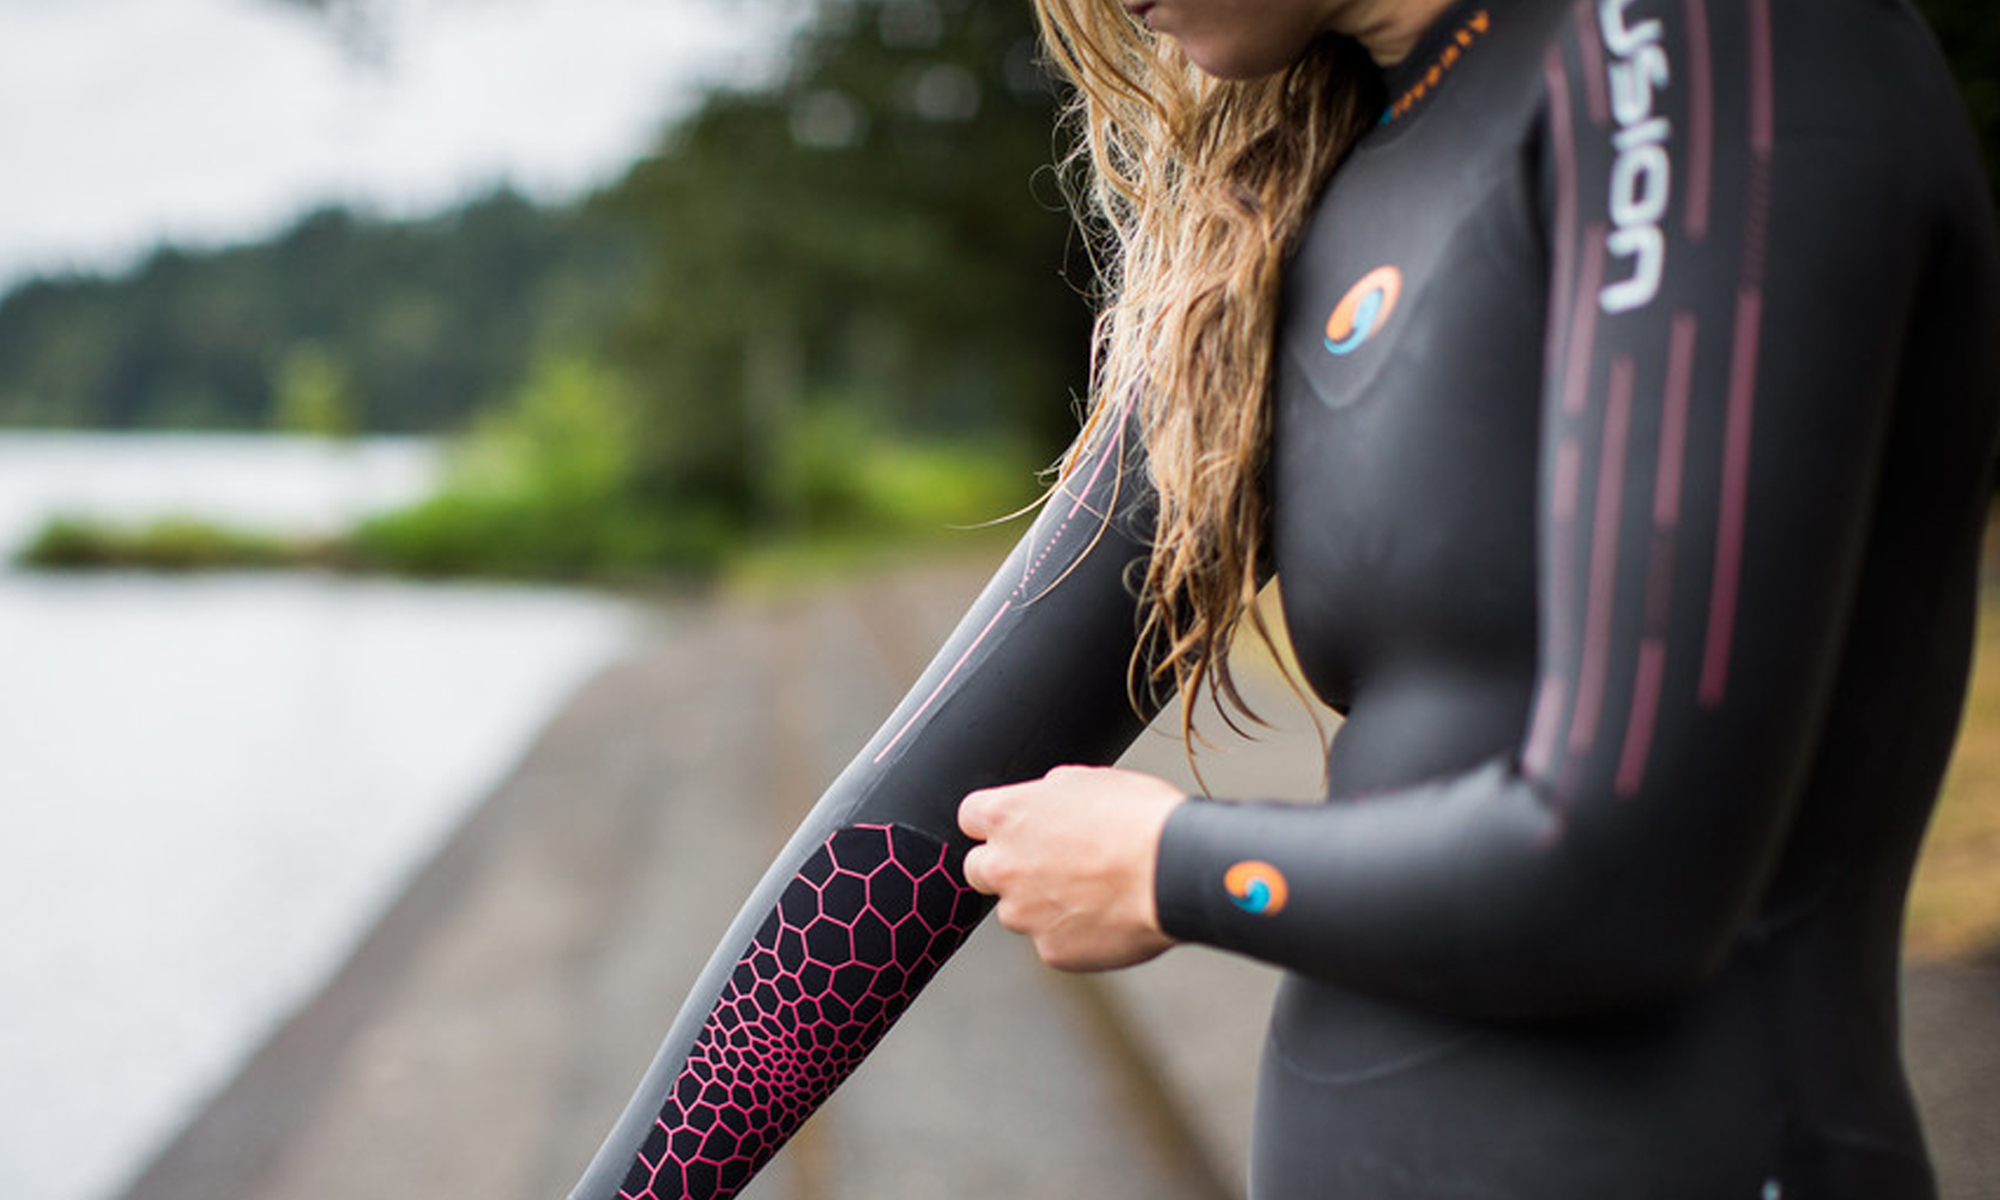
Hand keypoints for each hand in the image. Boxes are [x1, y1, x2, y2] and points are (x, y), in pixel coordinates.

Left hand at [958, 766, 1185, 971]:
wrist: (1175, 871)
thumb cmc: (1140, 819)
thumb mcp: (1088, 780)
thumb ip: (1049, 795)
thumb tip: (1045, 801)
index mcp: (1008, 816)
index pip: (971, 817)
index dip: (996, 822)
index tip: (1016, 827)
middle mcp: (1003, 867)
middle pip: (978, 869)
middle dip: (1006, 866)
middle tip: (1051, 863)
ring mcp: (1024, 914)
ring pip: (1016, 910)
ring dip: (1040, 903)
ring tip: (1092, 891)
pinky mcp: (1051, 950)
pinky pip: (1052, 941)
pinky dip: (1072, 932)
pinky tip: (1106, 916)